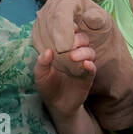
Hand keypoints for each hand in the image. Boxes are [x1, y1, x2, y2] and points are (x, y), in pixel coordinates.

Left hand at [31, 0, 132, 129]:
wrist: (57, 105)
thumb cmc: (47, 86)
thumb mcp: (40, 75)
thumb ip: (41, 63)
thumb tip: (47, 50)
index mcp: (63, 49)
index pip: (70, 33)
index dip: (69, 28)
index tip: (65, 27)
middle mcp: (75, 53)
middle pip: (83, 39)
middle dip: (77, 39)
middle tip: (70, 44)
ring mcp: (82, 64)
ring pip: (90, 51)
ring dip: (84, 51)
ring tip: (73, 57)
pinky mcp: (88, 76)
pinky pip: (93, 68)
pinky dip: (90, 65)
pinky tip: (85, 65)